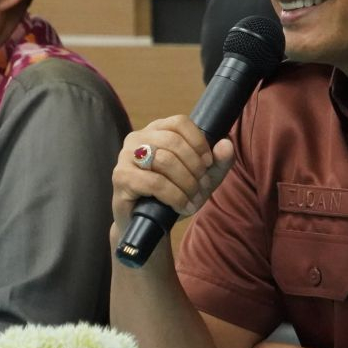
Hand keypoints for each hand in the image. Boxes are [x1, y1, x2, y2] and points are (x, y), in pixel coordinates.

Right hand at [109, 115, 235, 237]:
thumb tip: (226, 144)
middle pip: (173, 141)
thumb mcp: (202, 179)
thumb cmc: (173, 196)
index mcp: (155, 131)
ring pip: (165, 160)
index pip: (179, 122)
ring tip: (193, 198)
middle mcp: (137, 138)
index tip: (209, 162)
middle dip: (195, 166)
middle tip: (203, 186)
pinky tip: (181, 206)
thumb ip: (218, 162)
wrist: (147, 225)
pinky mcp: (121, 177)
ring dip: (186, 183)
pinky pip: (154, 182)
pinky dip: (174, 196)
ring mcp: (126, 157)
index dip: (198, 141)